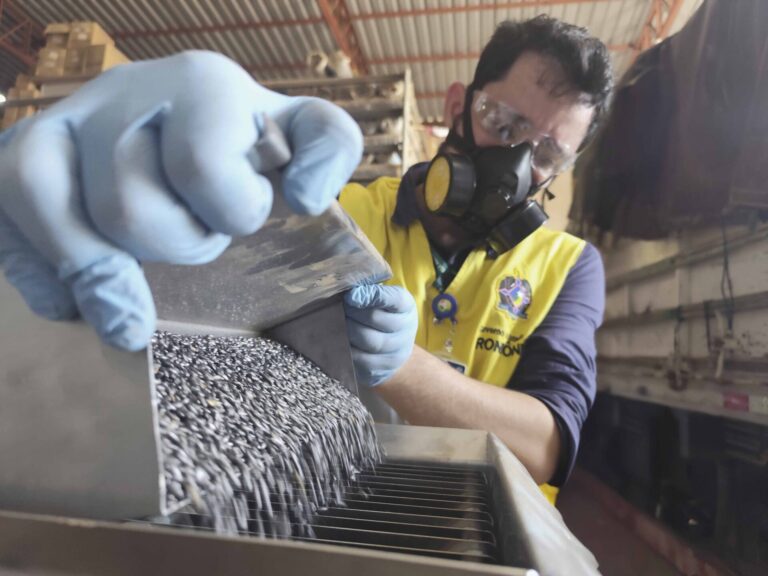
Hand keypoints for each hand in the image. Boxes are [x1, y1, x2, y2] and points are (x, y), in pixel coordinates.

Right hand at [0, 51, 361, 349]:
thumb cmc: (246, 140)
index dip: (228, 213)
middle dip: (176, 243)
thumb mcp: (302, 134)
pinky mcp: (14, 157)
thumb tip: (304, 198)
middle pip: (128, 207)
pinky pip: (2, 214)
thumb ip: (329, 147)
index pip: (202, 168)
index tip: (238, 213)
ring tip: (141, 274)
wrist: (183, 112)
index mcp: (199, 84)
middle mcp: (120, 93)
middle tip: (194, 234)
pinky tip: (75, 295)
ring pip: (51, 208)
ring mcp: (58, 122)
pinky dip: (42, 271)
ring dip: (105, 264)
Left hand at [343, 284, 417, 386]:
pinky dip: (345, 349)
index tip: (350, 296)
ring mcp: (395, 352)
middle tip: (335, 307)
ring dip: (346, 330)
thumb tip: (347, 289)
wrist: (392, 349)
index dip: (371, 296)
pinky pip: (359, 359)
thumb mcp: (381, 298)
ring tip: (333, 323)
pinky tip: (336, 341)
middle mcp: (406, 329)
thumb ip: (368, 289)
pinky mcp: (380, 370)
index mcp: (406, 307)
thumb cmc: (380, 315)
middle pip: (374, 318)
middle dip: (351, 312)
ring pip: (366, 340)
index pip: (393, 299)